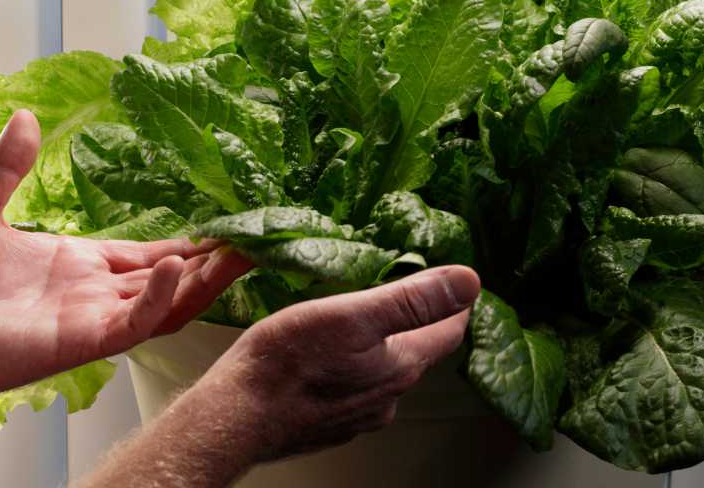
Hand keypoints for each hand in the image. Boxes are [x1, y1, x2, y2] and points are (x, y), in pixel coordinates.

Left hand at [0, 110, 251, 415]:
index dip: (186, 244)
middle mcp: (94, 294)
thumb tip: (24, 116)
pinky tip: (175, 268)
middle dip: (213, 263)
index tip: (223, 227)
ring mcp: (92, 319)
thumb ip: (7, 164)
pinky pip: (133, 323)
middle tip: (253, 241)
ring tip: (240, 254)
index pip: (148, 254)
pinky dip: (158, 298)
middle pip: (170, 280)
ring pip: (165, 303)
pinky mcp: (81, 342)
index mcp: (79, 264)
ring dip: (203, 281)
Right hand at [80, 265, 479, 487]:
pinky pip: (354, 386)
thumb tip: (469, 281)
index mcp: (400, 366)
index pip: (450, 331)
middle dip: (419, 319)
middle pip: (418, 350)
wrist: (234, 417)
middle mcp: (386, 396)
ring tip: (367, 314)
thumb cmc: (287, 362)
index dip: (457, 302)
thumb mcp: (353, 315)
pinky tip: (331, 351)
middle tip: (412, 287)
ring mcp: (357, 414)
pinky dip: (353, 363)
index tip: (457, 281)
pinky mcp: (328, 422)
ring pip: (384, 369)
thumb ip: (413, 300)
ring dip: (383, 342)